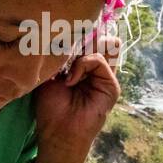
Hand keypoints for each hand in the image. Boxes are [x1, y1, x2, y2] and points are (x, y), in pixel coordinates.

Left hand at [31, 32, 121, 162]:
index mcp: (82, 66)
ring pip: (103, 45)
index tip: (60, 30)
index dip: (78, 32)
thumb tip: (64, 35)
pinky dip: (83, 65)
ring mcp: (105, 76)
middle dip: (81, 37)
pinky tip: (70, 80)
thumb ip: (60, 57)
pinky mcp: (111, 86)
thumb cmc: (50, 108)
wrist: (58, 132)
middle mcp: (96, 69)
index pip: (88, 38)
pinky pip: (100, 61)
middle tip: (64, 45)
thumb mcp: (50, 77)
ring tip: (65, 69)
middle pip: (99, 37)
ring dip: (81, 52)